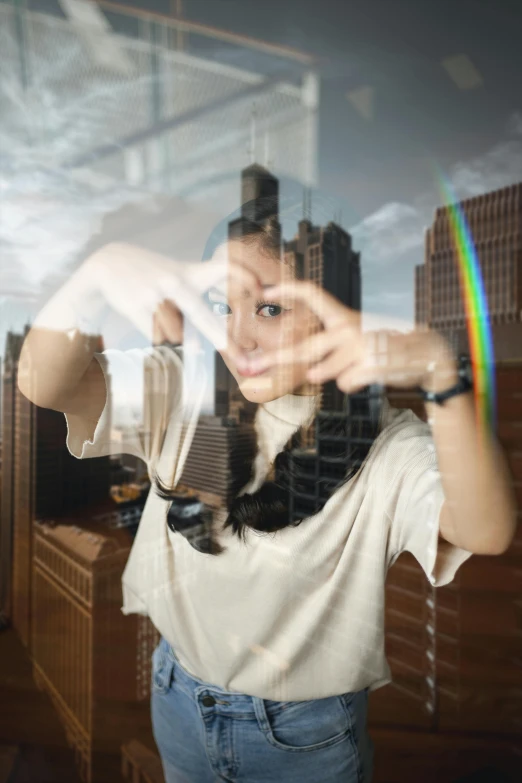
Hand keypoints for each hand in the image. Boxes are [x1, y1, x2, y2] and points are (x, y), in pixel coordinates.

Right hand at [90, 242, 261, 361]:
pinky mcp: (134, 306)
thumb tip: (202, 344)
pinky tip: (149, 321)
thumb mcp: (180, 275)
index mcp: (190, 272)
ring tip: (163, 316)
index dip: (244, 277)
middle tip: (233, 353)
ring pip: (174, 332)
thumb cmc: (155, 274)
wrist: (109, 262)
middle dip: (217, 335)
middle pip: (199, 313)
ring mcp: (154, 294)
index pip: (223, 268)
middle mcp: (174, 281)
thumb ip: (196, 304)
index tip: (261, 289)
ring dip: (176, 337)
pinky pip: (154, 335)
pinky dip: (157, 337)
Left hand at [242, 280, 456, 393]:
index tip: (266, 292)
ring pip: (324, 371)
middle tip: (250, 365)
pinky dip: (354, 383)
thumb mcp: (357, 342)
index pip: (313, 294)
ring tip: (338, 369)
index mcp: (344, 317)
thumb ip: (332, 352)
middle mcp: (348, 327)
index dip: (289, 290)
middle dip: (275, 358)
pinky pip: (347, 383)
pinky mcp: (370, 364)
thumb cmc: (386, 348)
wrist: (427, 355)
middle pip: (304, 346)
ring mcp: (359, 346)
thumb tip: (308, 371)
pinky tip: (369, 374)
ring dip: (326, 373)